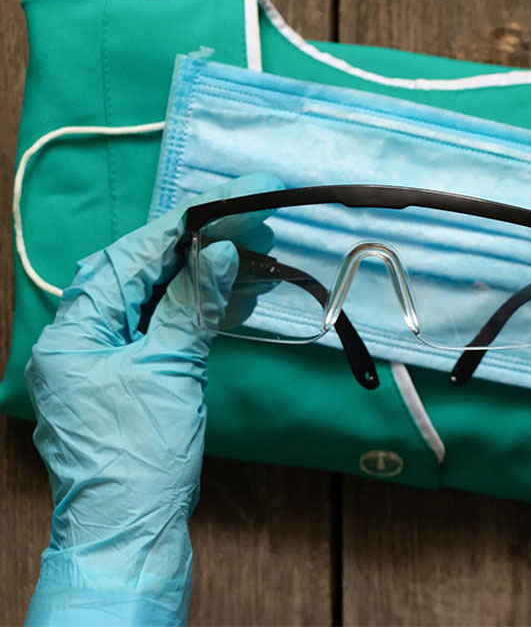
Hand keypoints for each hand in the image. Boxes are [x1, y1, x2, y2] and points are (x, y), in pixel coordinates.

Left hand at [24, 173, 280, 626]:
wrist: (132, 533)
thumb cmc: (139, 455)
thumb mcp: (169, 372)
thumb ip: (193, 306)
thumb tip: (219, 248)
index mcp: (74, 331)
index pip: (129, 259)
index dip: (180, 226)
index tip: (225, 199)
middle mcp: (84, 335)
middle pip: (141, 271)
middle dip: (195, 243)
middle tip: (246, 218)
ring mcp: (108, 354)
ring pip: (158, 296)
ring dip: (204, 274)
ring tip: (253, 249)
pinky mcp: (135, 372)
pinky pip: (167, 325)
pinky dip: (201, 307)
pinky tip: (236, 289)